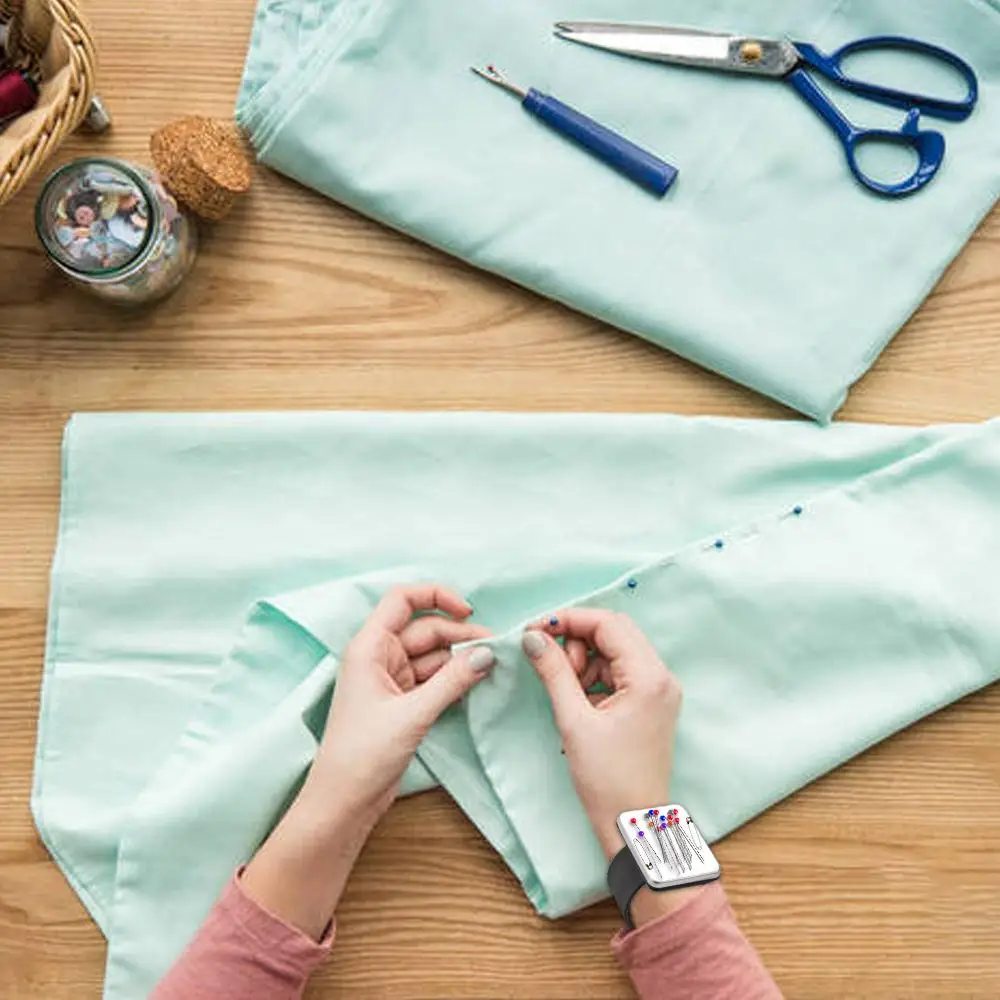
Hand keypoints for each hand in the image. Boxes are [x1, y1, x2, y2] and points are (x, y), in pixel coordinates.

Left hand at [311, 583, 494, 819]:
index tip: (469, 612)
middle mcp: (378, 657)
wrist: (343, 801)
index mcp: (369, 647)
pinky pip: (433, 678)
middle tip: (496, 649)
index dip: (437, 596)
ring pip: (433, 655)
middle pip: (425, 629)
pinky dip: (453, 680)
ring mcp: (390, 679)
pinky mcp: (401, 701)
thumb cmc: (363, 754)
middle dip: (460, 635)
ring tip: (492, 667)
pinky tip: (475, 686)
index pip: (402, 600)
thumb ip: (453, 681)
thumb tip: (488, 654)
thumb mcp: (413, 714)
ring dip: (460, 659)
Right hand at [522, 609, 680, 860]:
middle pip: (615, 632)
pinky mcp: (650, 703)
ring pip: (616, 651)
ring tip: (566, 689)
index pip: (609, 624)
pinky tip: (579, 698)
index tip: (537, 629)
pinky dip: (595, 676)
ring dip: (585, 659)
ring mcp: (659, 690)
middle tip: (549, 659)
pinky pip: (620, 672)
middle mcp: (661, 677)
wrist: (633, 824)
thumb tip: (533, 637)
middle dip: (577, 638)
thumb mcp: (574, 721)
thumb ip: (554, 672)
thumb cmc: (607, 779)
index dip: (570, 620)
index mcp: (649, 677)